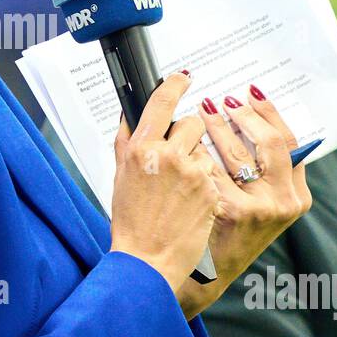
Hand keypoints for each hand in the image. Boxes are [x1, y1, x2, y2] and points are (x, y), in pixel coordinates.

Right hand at [109, 71, 219, 312]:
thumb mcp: (121, 176)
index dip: (175, 85)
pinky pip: (214, 174)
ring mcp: (193, 173)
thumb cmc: (130, 221)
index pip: (162, 101)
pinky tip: (193, 201)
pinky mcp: (212, 190)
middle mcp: (168, 155)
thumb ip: (128, 142)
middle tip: (181, 154)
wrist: (147, 259)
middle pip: (192, 123)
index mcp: (140, 148)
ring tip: (184, 188)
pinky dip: (208, 183)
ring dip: (201, 160)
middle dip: (190, 134)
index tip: (184, 77)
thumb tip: (133, 114)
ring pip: (207, 149)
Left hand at [183, 84, 311, 314]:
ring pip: (237, 151)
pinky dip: (195, 152)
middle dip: (245, 115)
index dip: (270, 113)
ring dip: (215, 126)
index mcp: (296, 196)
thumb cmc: (225, 234)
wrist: (203, 276)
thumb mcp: (257, 205)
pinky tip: (183, 141)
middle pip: (271, 142)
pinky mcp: (232, 211)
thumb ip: (263, 172)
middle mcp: (285, 202)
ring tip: (201, 112)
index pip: (291, 142)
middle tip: (224, 100)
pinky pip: (210, 168)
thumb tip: (249, 119)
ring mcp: (261, 208)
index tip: (252, 94)